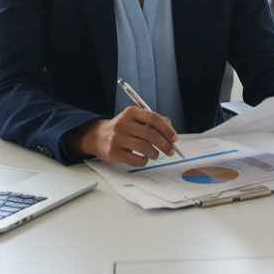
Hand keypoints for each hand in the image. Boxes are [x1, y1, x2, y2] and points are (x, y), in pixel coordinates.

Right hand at [63, 106, 177, 165]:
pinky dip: (143, 161)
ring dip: (154, 153)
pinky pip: (134, 159)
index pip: (154, 118)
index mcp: (132, 112)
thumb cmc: (123, 128)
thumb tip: (170, 131)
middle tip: (171, 151)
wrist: (98, 136)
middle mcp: (124, 123)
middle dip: (165, 144)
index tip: (174, 138)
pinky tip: (144, 159)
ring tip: (155, 155)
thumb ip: (153, 122)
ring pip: (144, 147)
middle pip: (151, 134)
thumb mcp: (136, 119)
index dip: (167, 129)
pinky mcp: (113, 152)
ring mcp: (117, 138)